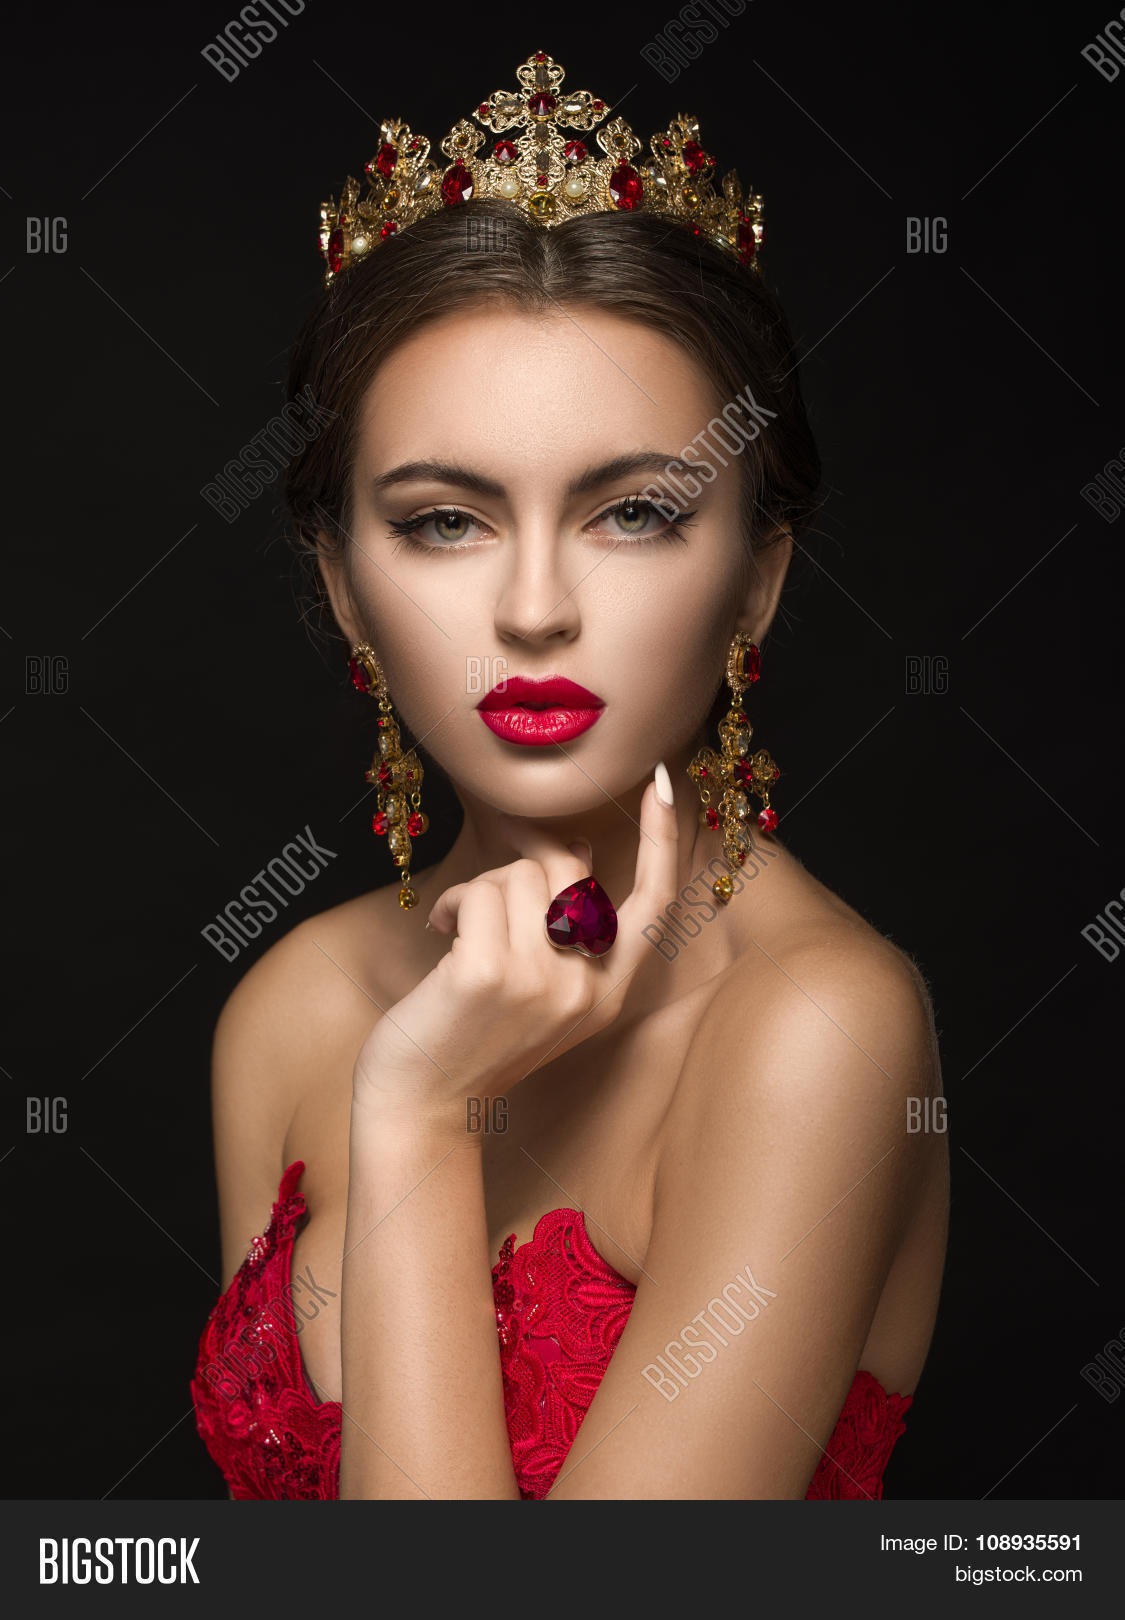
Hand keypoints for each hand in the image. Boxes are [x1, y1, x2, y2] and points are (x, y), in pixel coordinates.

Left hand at [351, 771, 679, 1138]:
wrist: (423, 1104)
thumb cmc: (473, 1037)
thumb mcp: (541, 990)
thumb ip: (569, 931)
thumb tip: (578, 850)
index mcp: (608, 995)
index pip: (654, 906)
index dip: (660, 842)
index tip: (660, 786)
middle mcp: (585, 991)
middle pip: (570, 871)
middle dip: (521, 867)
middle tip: (484, 898)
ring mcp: (540, 983)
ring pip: (522, 874)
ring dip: (479, 888)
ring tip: (458, 928)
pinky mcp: (490, 974)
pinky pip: (481, 891)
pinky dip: (453, 901)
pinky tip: (439, 933)